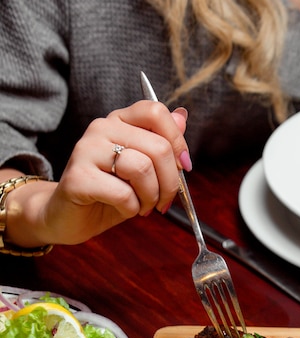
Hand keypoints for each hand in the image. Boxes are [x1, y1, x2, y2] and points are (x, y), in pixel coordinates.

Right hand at [6, 100, 188, 246]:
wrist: (68, 217)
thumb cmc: (109, 194)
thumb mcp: (143, 169)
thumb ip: (161, 143)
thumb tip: (182, 118)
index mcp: (119, 121)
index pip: (156, 111)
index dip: (177, 142)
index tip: (183, 167)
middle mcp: (101, 128)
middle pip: (158, 147)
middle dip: (171, 183)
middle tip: (163, 201)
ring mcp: (86, 150)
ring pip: (142, 168)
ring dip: (151, 196)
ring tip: (143, 206)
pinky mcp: (78, 177)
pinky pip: (123, 193)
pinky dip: (132, 208)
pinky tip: (125, 210)